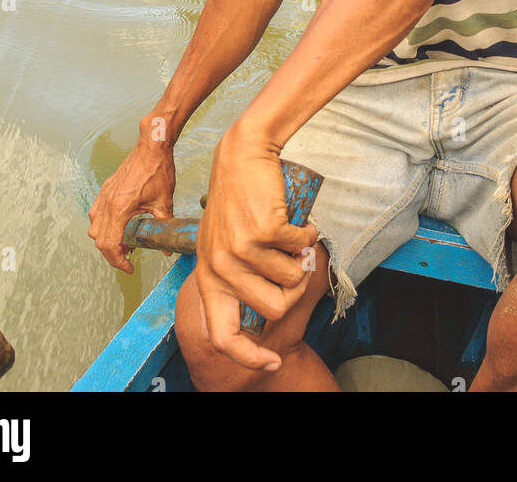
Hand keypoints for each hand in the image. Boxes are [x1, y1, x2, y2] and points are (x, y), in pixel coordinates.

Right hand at [88, 127, 175, 273]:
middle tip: (128, 258)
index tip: (129, 267)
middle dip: (112, 254)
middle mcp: (107, 203)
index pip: (109, 245)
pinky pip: (96, 214)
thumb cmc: (158, 170)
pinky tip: (118, 225)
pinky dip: (102, 225)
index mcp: (120, 208)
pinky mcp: (105, 189)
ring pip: (94, 228)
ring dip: (105, 240)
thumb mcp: (164, 202)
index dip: (118, 261)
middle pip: (99, 240)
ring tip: (124, 242)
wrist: (151, 146)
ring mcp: (104, 195)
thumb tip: (167, 248)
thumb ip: (164, 226)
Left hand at [195, 124, 317, 371]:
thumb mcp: (220, 243)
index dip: (250, 356)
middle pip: (272, 310)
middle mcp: (221, 266)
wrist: (242, 153)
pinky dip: (308, 234)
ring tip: (294, 237)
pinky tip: (301, 221)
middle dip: (295, 291)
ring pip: (291, 279)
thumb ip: (232, 277)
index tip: (274, 361)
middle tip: (298, 266)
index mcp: (208, 275)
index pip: (223, 336)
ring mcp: (241, 248)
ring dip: (302, 259)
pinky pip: (300, 248)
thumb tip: (262, 315)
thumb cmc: (236, 199)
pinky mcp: (263, 229)